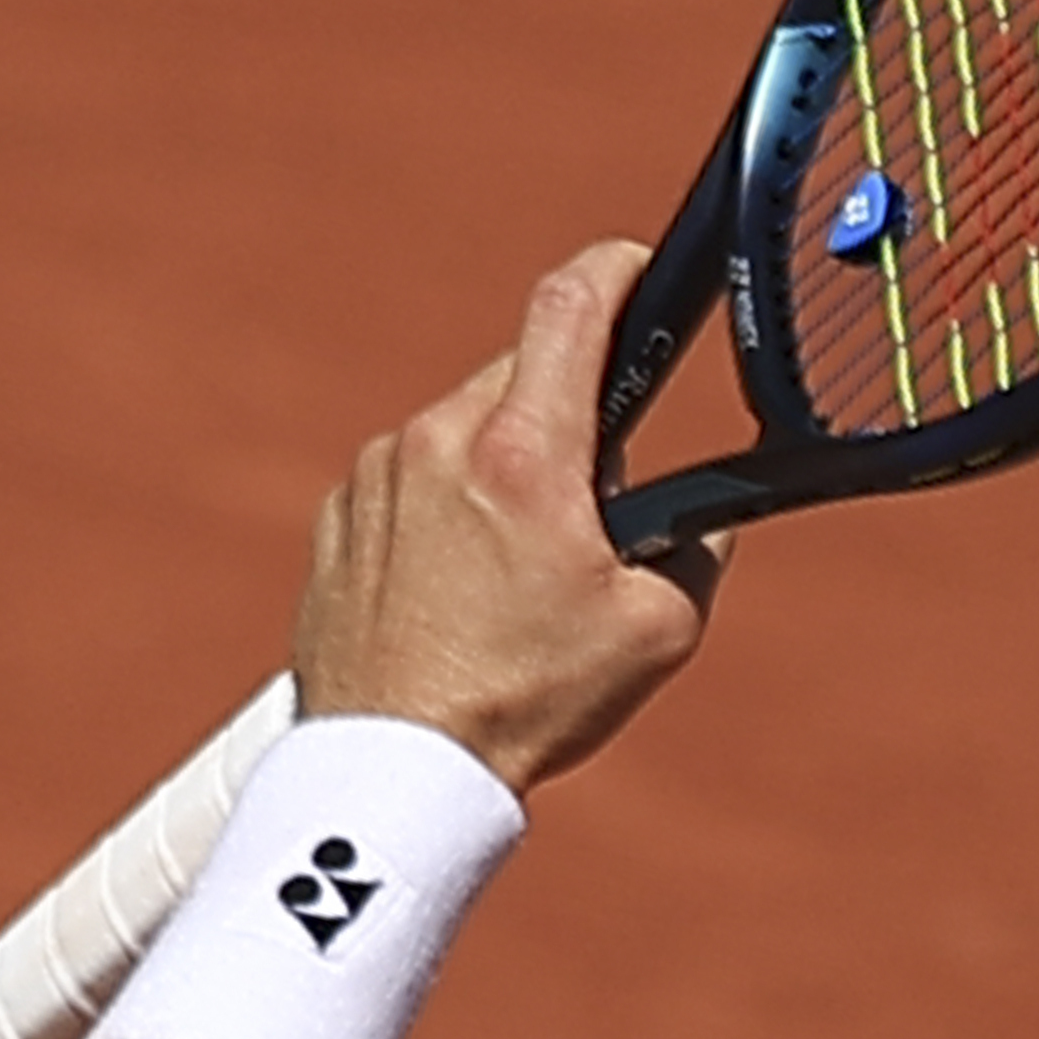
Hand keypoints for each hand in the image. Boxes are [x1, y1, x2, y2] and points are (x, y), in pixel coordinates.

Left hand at [290, 242, 721, 794]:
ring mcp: (376, 478)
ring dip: (501, 467)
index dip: (617, 267)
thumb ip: (697, 547)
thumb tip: (700, 515)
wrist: (394, 771)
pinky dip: (442, 512)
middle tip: (592, 494)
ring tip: (518, 567)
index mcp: (524, 453)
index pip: (572, 302)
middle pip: (519, 374)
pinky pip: (407, 483)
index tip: (636, 268)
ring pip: (461, 430)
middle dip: (565, 412)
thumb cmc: (524, 704)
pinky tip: (460, 591)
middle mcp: (437, 442)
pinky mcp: (337, 521)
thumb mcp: (658, 630)